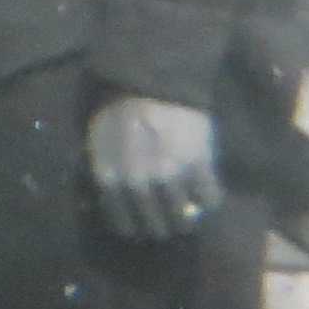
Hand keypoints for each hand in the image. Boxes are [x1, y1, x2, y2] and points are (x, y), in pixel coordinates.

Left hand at [86, 94, 225, 243]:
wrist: (152, 80)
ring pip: (184, 219)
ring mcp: (170, 176)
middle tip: (170, 222)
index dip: (135, 228)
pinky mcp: (198, 165)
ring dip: (188, 221)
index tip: (142, 225)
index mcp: (110, 178)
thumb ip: (101, 170)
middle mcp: (139, 183)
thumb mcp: (97, 141)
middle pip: (156, 226)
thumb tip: (102, 199)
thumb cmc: (120, 108)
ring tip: (191, 216)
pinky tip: (207, 196)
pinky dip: (210, 201)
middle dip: (163, 227)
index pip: (123, 224)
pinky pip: (209, 198)